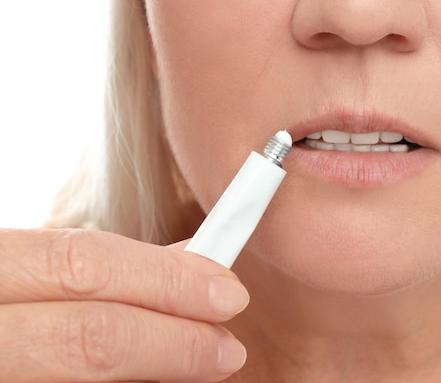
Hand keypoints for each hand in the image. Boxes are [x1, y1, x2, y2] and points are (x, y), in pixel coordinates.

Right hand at [0, 228, 248, 382]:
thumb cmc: (5, 301)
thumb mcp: (17, 270)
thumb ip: (86, 271)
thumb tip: (183, 266)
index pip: (81, 263)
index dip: (164, 279)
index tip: (225, 291)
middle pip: (86, 336)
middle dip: (171, 342)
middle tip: (225, 350)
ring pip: (77, 379)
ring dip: (152, 374)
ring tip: (195, 368)